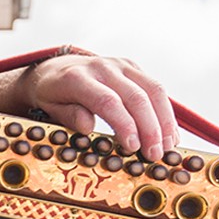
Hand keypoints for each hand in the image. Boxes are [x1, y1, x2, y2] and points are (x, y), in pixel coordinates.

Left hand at [0, 55, 178, 160]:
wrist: (54, 69)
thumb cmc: (52, 94)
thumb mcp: (49, 108)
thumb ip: (68, 116)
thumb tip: (87, 127)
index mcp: (77, 78)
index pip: (107, 101)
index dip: (125, 125)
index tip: (134, 147)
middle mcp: (102, 67)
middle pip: (136, 97)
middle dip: (150, 128)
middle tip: (155, 154)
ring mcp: (119, 64)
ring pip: (153, 90)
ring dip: (165, 121)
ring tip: (168, 146)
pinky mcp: (132, 67)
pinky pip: (155, 88)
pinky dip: (165, 112)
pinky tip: (169, 133)